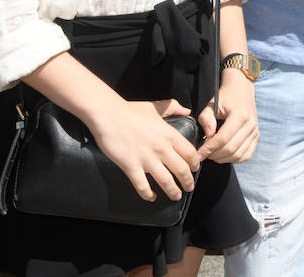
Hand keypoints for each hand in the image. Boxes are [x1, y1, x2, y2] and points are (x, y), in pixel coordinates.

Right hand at [87, 98, 201, 201]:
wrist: (108, 115)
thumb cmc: (130, 110)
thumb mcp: (156, 106)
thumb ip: (173, 107)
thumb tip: (186, 110)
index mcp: (168, 134)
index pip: (189, 152)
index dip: (195, 163)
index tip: (195, 168)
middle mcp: (161, 148)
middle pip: (181, 169)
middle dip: (187, 181)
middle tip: (189, 187)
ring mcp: (146, 159)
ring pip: (165, 180)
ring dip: (173, 191)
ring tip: (176, 196)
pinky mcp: (130, 166)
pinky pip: (142, 186)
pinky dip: (148, 194)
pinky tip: (151, 197)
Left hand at [198, 70, 259, 163]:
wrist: (242, 90)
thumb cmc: (226, 97)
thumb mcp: (212, 104)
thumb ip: (206, 118)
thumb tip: (208, 134)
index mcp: (240, 115)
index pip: (223, 139)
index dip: (209, 149)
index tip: (198, 154)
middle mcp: (250, 124)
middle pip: (231, 149)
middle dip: (214, 155)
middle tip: (203, 155)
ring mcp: (255, 131)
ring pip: (238, 155)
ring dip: (223, 159)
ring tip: (212, 154)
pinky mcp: (256, 136)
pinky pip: (246, 155)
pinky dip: (234, 159)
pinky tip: (224, 155)